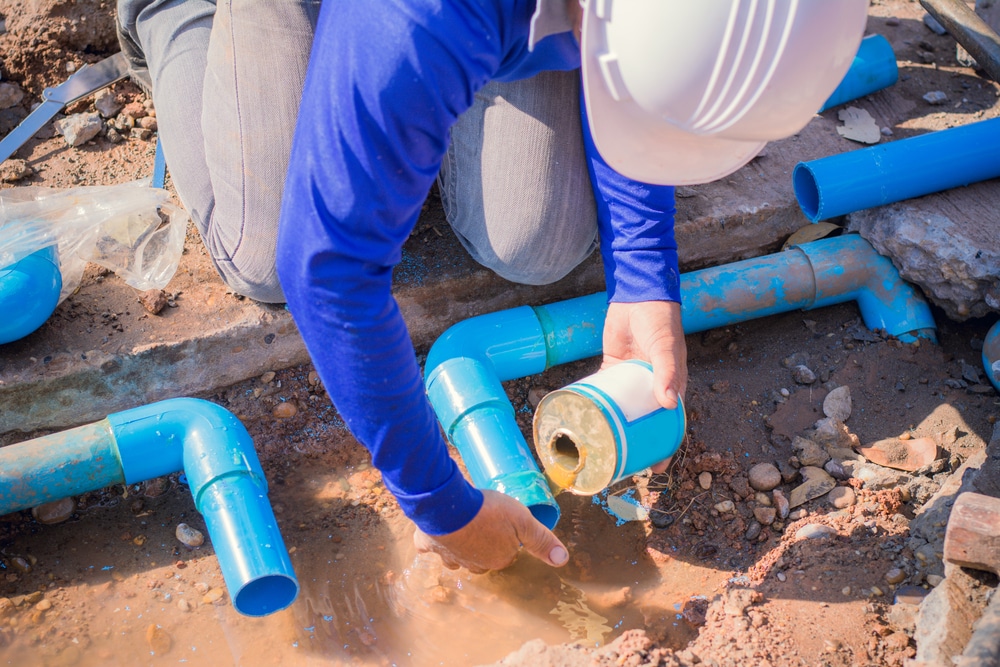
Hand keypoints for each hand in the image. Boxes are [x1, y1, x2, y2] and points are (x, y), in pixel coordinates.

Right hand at [412, 490, 568, 573]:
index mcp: (497, 559)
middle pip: (481, 558)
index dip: (507, 537)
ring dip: (459, 546)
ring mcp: (449, 556)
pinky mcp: (428, 544)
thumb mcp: (523, 521)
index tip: (505, 522)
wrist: (447, 505)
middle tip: (484, 523)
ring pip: (456, 557)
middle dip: (484, 545)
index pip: (506, 553)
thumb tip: (563, 560)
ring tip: (462, 528)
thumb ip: (542, 540)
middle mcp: (473, 564)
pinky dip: (430, 543)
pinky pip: (428, 547)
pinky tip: (432, 534)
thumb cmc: (488, 512)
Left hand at [601, 300, 686, 471]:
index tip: (656, 466)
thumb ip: (667, 372)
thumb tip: (669, 403)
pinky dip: (598, 401)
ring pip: (622, 407)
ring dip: (614, 424)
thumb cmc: (661, 321)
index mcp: (671, 385)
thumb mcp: (666, 348)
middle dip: (636, 442)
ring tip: (603, 444)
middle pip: (643, 420)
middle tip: (622, 462)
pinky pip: (605, 388)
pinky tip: (588, 416)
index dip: (664, 445)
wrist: (639, 294)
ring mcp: (631, 377)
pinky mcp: (613, 366)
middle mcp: (651, 385)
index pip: (670, 422)